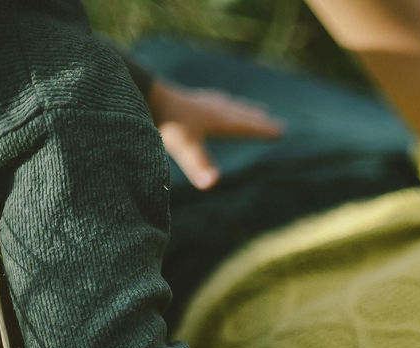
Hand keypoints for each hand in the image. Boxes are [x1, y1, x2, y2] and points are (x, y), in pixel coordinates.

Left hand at [146, 79, 283, 189]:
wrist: (138, 91)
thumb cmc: (162, 120)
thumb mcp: (182, 146)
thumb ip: (198, 164)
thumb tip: (211, 184)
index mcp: (215, 119)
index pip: (244, 125)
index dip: (262, 129)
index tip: (281, 130)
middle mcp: (209, 108)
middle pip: (238, 113)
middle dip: (255, 117)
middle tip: (270, 117)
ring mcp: (194, 102)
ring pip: (224, 105)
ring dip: (239, 108)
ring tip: (249, 108)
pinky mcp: (179, 99)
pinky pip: (206, 101)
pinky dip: (216, 103)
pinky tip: (210, 103)